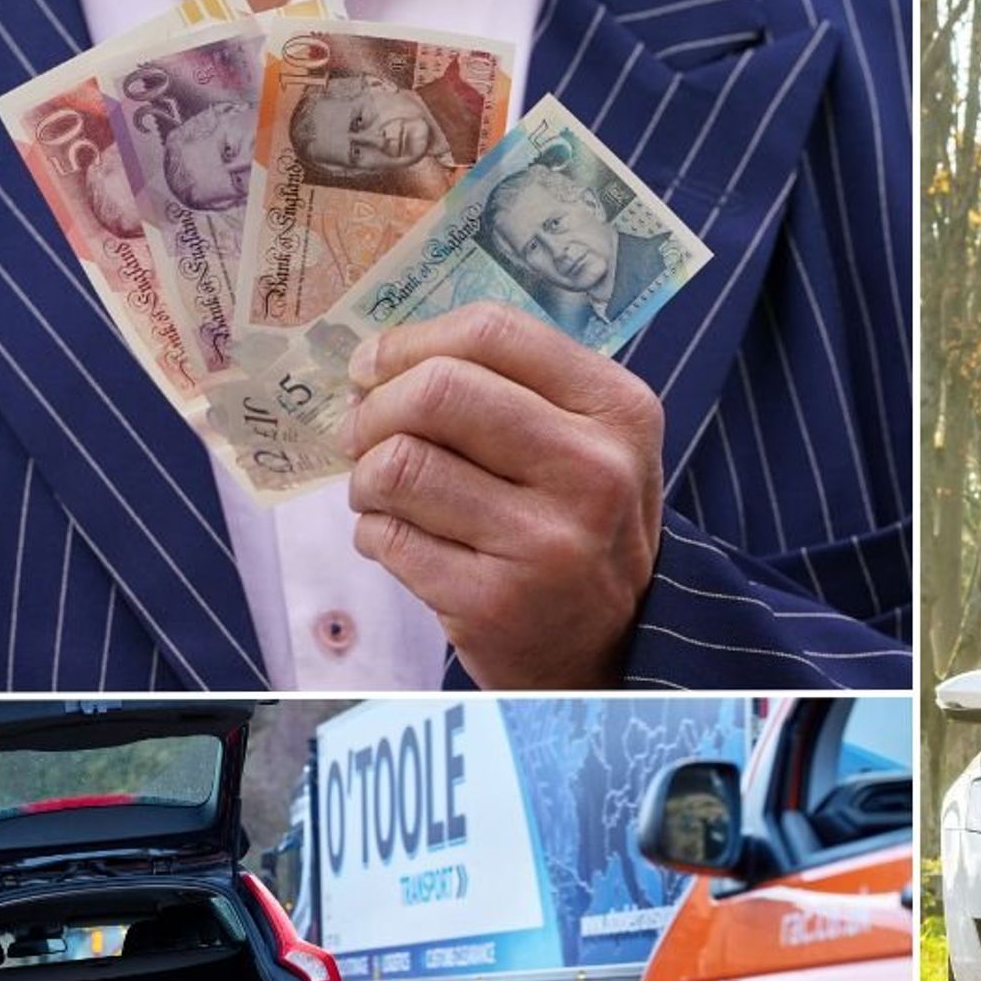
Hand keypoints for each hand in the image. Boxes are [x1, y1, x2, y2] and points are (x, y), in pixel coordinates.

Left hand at [341, 302, 665, 687]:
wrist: (610, 647)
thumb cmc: (580, 525)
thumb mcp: (589, 443)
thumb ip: (512, 386)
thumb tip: (380, 358)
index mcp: (620, 413)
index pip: (493, 333)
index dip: (411, 342)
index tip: (374, 367)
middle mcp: (596, 472)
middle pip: (439, 391)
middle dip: (375, 407)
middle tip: (360, 431)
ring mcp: (547, 541)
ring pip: (399, 465)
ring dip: (366, 477)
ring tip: (382, 493)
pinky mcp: (494, 601)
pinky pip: (388, 536)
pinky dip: (375, 532)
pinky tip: (403, 541)